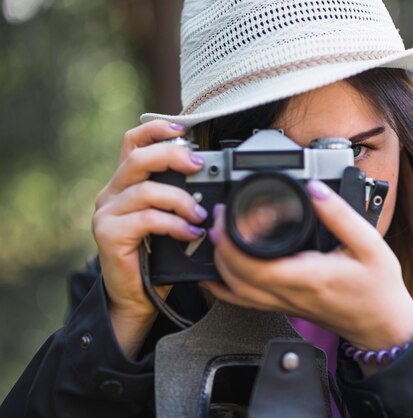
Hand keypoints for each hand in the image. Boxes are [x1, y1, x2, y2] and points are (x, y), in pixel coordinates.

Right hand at [92, 120, 207, 356]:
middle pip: (139, 158)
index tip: (181, 127)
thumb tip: (214, 184)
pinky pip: (146, 219)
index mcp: (126, 183)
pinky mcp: (107, 233)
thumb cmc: (157, 257)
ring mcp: (106, 212)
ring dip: (180, 200)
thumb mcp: (170, 220)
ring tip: (200, 216)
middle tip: (199, 165)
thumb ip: (180, 198)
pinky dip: (174, 224)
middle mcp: (112, 192)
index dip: (155, 129)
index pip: (133, 143)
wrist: (137, 297)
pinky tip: (190, 233)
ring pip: (146, 190)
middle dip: (173, 155)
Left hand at [201, 180, 412, 351]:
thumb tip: (315, 189)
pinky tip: (217, 273)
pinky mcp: (283, 306)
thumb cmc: (378, 288)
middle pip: (236, 278)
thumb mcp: (369, 244)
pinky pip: (244, 301)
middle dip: (219, 246)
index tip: (230, 214)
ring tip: (220, 235)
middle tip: (221, 216)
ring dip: (220, 263)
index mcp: (309, 277)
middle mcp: (290, 294)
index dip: (233, 241)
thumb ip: (340, 215)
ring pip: (235, 291)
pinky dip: (224, 286)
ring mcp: (284, 304)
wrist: (382, 324)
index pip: (256, 266)